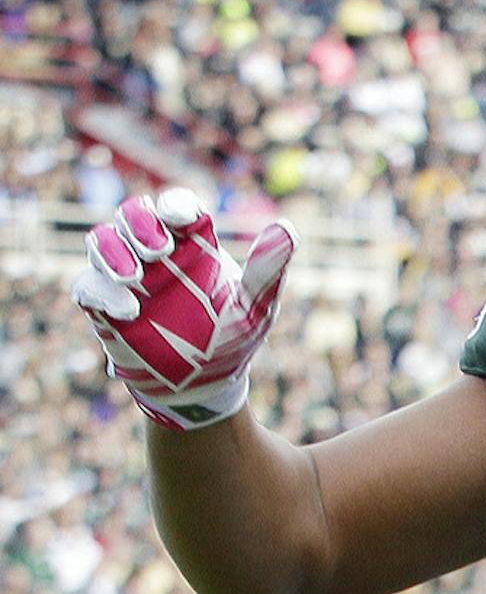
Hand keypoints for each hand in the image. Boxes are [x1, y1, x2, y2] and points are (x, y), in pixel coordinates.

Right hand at [73, 188, 293, 429]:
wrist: (203, 389)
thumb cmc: (230, 342)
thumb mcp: (254, 309)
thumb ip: (266, 271)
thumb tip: (289, 228)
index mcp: (190, 243)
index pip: (176, 207)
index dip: (175, 204)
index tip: (183, 217)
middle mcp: (154, 252)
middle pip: (133, 214)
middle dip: (140, 224)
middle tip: (159, 250)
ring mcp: (125, 275)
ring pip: (103, 241)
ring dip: (113, 252)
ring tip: (134, 277)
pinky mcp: (104, 304)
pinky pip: (89, 285)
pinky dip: (101, 292)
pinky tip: (127, 311)